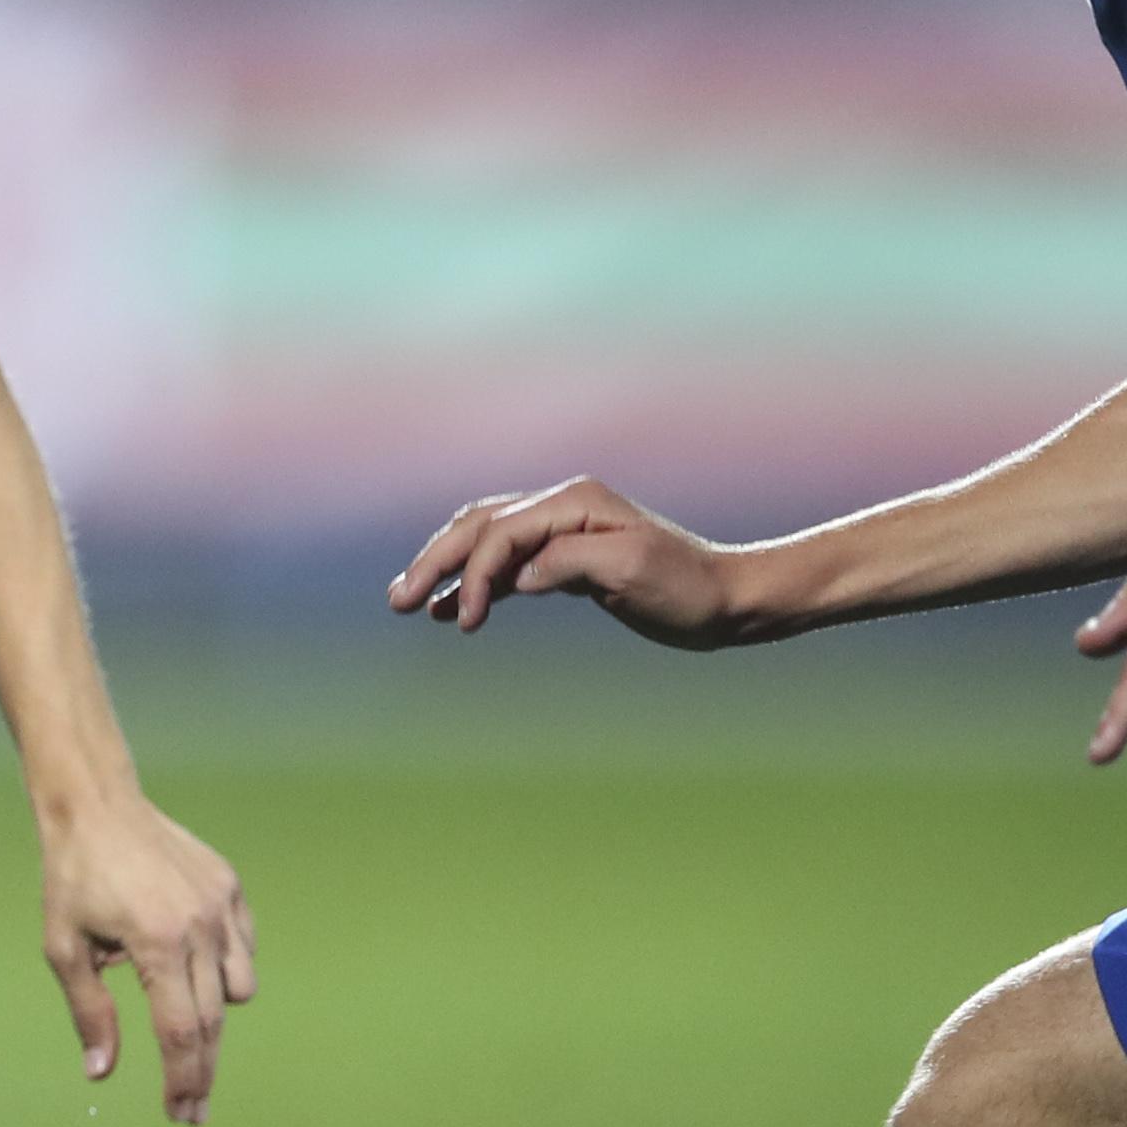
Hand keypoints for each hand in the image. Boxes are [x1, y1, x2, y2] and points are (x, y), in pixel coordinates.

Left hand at [40, 792, 254, 1125]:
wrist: (97, 806)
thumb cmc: (72, 879)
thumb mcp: (64, 949)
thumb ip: (90, 1013)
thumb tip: (100, 1074)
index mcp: (156, 944)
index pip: (179, 1033)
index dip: (181, 1081)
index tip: (179, 1114)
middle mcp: (199, 927)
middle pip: (212, 1023)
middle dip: (201, 1073)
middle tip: (191, 1111)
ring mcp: (221, 905)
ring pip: (240, 989)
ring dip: (215, 1015)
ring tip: (181, 1015)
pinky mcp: (230, 887)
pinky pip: (243, 949)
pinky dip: (226, 969)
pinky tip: (193, 967)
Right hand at [387, 477, 749, 644]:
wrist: (727, 600)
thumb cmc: (686, 588)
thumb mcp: (631, 571)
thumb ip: (568, 564)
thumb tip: (517, 576)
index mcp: (573, 503)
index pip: (500, 533)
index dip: (473, 574)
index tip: (465, 623)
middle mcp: (562, 507)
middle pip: (478, 527)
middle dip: (436, 561)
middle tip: (399, 600)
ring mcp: (562, 531)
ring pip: (485, 541)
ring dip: (447, 568)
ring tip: (409, 600)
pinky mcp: (568, 559)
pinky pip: (508, 563)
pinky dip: (477, 583)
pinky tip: (453, 609)